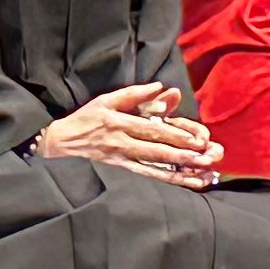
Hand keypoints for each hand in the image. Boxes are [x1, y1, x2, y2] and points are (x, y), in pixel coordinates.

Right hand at [36, 82, 220, 185]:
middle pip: (156, 150)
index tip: (196, 139)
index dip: (175, 135)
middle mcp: (121, 142)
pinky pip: (148, 176)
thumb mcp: (107, 100)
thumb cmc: (87, 117)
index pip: (151, 130)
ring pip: (154, 167)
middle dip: (183, 155)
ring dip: (179, 171)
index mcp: (119, 122)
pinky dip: (168, 180)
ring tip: (202, 175)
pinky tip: (185, 182)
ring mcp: (122, 159)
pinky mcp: (121, 169)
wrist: (62, 141)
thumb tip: (161, 86)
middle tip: (206, 158)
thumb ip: (135, 94)